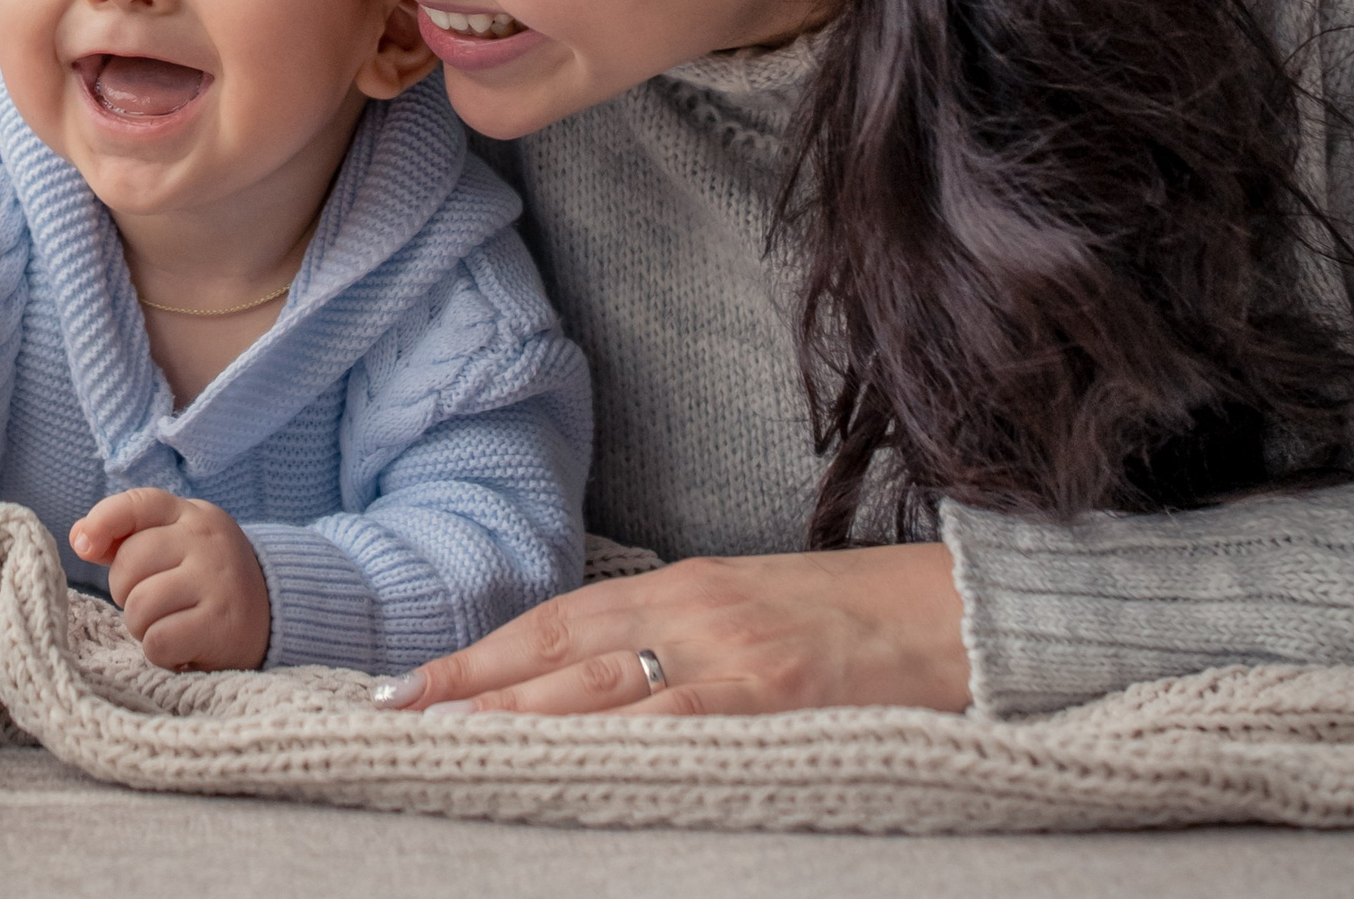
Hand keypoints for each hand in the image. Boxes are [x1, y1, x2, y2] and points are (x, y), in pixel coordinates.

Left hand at [69, 488, 269, 671]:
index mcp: (193, 516)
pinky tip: (183, 647)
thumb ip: (129, 539)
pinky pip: (157, 641)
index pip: (138, 504)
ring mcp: (217, 580)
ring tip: (171, 625)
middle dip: (127, 593)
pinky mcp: (222, 624)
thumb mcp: (177, 547)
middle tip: (157, 604)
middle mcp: (207, 541)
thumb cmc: (207, 581)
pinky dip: (160, 653)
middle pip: (128, 565)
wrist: (274, 616)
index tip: (84, 546)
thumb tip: (80, 537)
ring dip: (143, 627)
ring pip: (139, 606)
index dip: (102, 522)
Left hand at [371, 543, 969, 716]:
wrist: (958, 614)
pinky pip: (673, 722)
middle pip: (554, 652)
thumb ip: (672, 637)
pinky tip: (559, 766)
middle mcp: (689, 610)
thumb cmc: (853, 622)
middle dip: (470, 689)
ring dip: (513, 720)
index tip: (407, 688)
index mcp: (681, 587)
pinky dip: (609, 744)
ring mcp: (727, 654)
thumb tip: (585, 685)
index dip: (476, 656)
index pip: (552, 621)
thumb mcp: (747, 611)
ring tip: (444, 745)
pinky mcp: (770, 695)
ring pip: (594, 688)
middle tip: (395, 720)